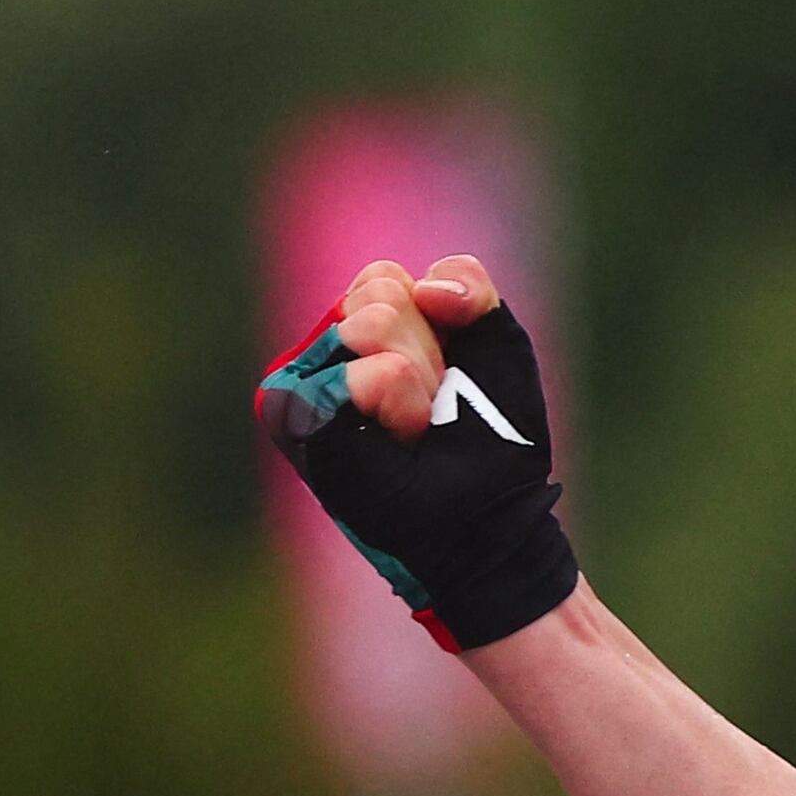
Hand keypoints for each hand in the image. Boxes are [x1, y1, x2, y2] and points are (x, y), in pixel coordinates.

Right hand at [253, 253, 582, 649]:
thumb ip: (472, 288)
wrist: (491, 517)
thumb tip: (422, 285)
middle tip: (435, 406)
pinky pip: (353, 374)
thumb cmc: (493, 439)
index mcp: (364, 329)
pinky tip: (399, 435)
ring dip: (418, 380)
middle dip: (429, 349)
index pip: (385, 277)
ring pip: (369, 326)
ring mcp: (303, 383)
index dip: (437, 318)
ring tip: (417, 425)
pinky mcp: (295, 417)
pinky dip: (394, 400)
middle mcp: (324, 352)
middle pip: (378, 294)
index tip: (451, 371)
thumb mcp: (501, 346)